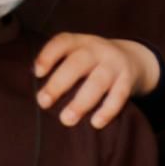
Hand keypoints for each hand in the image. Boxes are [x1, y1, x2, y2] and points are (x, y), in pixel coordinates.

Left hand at [34, 34, 159, 128]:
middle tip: (43, 102)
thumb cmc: (93, 62)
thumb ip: (59, 66)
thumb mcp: (78, 54)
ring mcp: (114, 64)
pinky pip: (119, 95)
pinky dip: (108, 110)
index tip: (37, 72)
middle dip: (59, 82)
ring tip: (67, 119)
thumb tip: (32, 88)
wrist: (133, 58)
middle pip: (79, 63)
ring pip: (99, 81)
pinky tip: (96, 123)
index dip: (49, 55)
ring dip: (82, 101)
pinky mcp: (128, 80)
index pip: (63, 42)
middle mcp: (98, 50)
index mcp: (81, 42)